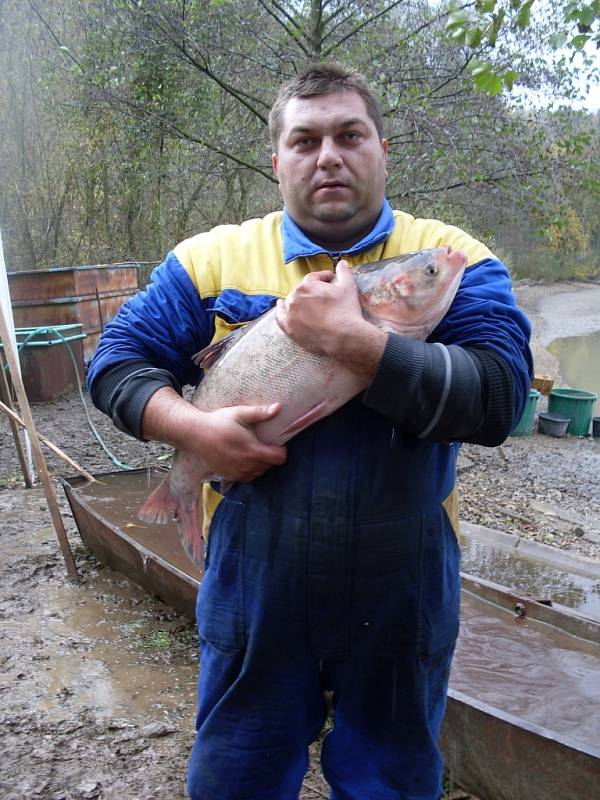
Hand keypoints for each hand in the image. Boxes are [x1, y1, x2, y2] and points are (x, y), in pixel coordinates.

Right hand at [195, 403, 286, 481]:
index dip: (282, 450)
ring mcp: (237, 473)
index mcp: (252, 450)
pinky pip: (247, 477)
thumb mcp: (240, 413)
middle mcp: (246, 465)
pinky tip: (245, 458)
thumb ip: (260, 412)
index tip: (276, 442)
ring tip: (254, 450)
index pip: (279, 458)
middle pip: (270, 466)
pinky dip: (250, 470)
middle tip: (264, 443)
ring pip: (259, 473)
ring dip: (261, 464)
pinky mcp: (229, 476)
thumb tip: (278, 407)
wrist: (196, 434)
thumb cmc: (219, 422)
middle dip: (271, 456)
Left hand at [276, 261, 386, 382]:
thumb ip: (344, 273)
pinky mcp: (289, 329)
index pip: (314, 278)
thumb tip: (342, 263)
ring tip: (304, 303)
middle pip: (301, 291)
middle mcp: (294, 298)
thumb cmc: (346, 311)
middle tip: (322, 296)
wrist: (343, 337)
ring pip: (290, 303)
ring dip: (297, 301)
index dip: (323, 278)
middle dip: (311, 291)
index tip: (330, 279)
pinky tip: (282, 306)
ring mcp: (290, 314)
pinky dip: (281, 311)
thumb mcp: (348, 287)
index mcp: (307, 286)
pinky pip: (280, 317)